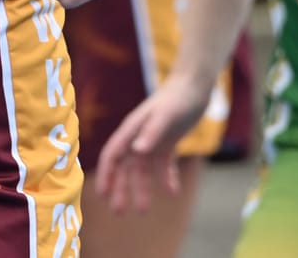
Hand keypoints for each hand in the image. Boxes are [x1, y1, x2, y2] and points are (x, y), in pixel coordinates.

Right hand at [94, 74, 214, 212]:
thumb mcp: (166, 116)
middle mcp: (138, 137)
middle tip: (118, 212)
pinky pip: (163, 165)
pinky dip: (166, 179)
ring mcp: (152, 140)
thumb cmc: (178, 99)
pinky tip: (172, 193)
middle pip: (124, 166)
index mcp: (131, 130)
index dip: (106, 175)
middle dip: (120, 188)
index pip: (112, 155)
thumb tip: (136, 152)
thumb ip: (151, 133)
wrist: (194, 86)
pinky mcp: (167, 142)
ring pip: (141, 169)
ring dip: (140, 188)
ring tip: (142, 210)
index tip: (103, 195)